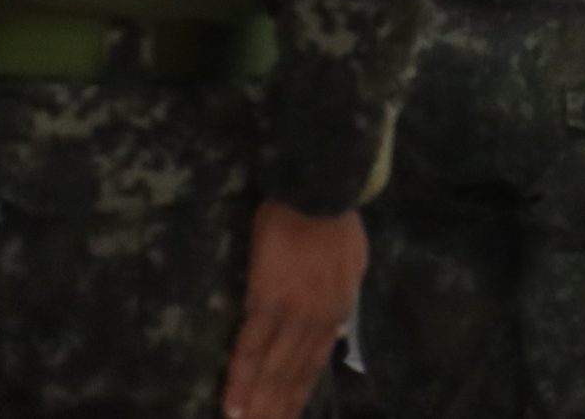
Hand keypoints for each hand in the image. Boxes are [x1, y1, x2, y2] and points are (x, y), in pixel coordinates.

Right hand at [221, 201, 364, 418]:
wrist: (320, 189)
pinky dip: (241, 378)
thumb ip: (341, 297)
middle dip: (278, 407)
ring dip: (258, 403)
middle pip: (295, 374)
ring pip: (274, 369)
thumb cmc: (331, 218)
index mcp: (340, 308)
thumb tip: (334, 328)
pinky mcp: (268, 301)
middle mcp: (321, 319)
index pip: (316, 361)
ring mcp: (295, 313)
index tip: (287, 415)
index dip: (299, 391)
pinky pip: (251, 347)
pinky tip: (232, 403)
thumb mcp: (353, 263)